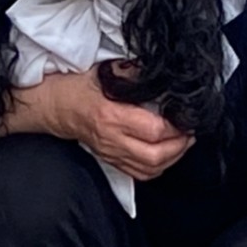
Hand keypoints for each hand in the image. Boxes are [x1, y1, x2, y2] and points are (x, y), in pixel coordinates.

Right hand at [49, 69, 192, 181]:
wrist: (57, 107)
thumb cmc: (79, 89)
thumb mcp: (107, 73)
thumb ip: (135, 75)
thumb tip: (162, 77)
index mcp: (112, 116)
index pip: (153, 130)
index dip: (175, 128)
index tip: (185, 119)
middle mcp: (112, 139)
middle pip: (155, 156)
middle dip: (179, 147)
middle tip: (189, 134)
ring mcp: (111, 153)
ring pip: (150, 169)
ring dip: (172, 159)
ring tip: (182, 144)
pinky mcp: (111, 161)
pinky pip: (140, 174)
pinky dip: (158, 168)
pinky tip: (166, 156)